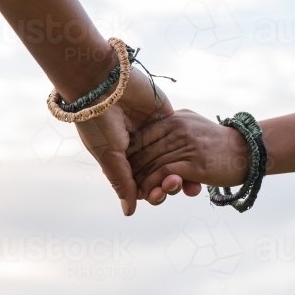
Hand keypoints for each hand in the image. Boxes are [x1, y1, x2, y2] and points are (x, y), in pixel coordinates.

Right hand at [74, 69, 184, 215]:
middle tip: (170, 188)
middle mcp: (137, 148)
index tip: (155, 197)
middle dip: (166, 185)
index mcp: (119, 157)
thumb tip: (130, 212)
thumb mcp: (109, 154)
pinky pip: (180, 141)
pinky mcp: (166, 118)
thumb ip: (123, 182)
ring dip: (180, 174)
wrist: (103, 82)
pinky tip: (197, 168)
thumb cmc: (98, 120)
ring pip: (172, 160)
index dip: (148, 192)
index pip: (138, 182)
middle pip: (158, 174)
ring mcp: (153, 133)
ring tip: (185, 183)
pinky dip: (189, 155)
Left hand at [126, 109, 251, 204]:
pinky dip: (153, 186)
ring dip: (142, 183)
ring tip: (140, 194)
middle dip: (132, 172)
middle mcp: (177, 128)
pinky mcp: (194, 163)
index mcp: (173, 118)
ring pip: (151, 164)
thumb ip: (171, 127)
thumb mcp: (192, 125)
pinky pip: (164, 174)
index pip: (140, 135)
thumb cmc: (218, 142)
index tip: (125, 170)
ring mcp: (186, 145)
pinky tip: (151, 195)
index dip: (129, 155)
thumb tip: (146, 138)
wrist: (248, 151)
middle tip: (129, 187)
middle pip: (142, 151)